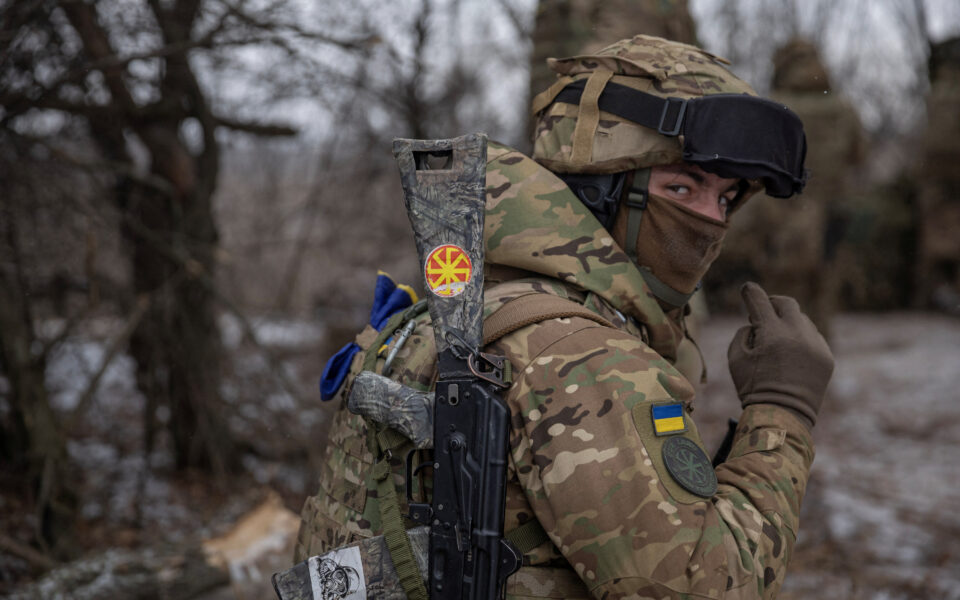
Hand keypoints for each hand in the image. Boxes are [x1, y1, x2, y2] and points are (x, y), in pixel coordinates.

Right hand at [727, 282, 833, 426]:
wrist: (783, 416)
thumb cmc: (753, 387)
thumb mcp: (735, 358)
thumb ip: (743, 333)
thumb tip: (755, 323)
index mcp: (771, 333)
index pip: (760, 300)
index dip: (751, 293)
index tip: (747, 289)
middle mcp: (797, 334)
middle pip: (786, 303)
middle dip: (772, 303)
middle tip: (764, 312)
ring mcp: (815, 345)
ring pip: (801, 320)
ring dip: (788, 324)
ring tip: (777, 340)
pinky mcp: (827, 357)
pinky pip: (813, 337)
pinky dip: (801, 339)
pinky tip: (792, 354)